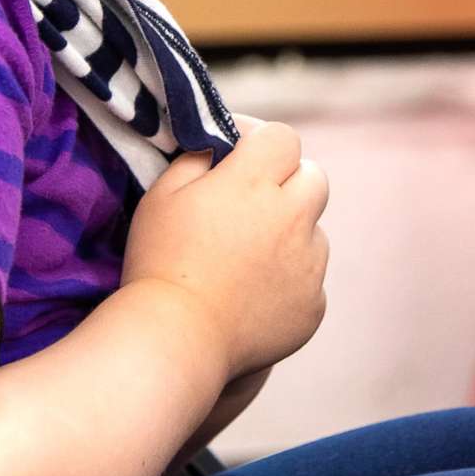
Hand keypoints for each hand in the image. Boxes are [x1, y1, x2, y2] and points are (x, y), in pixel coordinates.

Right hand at [123, 121, 329, 378]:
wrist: (176, 337)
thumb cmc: (159, 261)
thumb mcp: (163, 194)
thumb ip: (197, 158)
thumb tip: (219, 146)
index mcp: (254, 182)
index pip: (283, 138)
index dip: (260, 141)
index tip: (237, 155)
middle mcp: (291, 217)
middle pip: (314, 178)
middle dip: (289, 181)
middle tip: (253, 201)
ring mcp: (308, 264)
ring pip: (314, 231)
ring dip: (291, 233)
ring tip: (247, 258)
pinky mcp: (313, 304)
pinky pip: (310, 279)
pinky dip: (290, 281)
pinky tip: (254, 294)